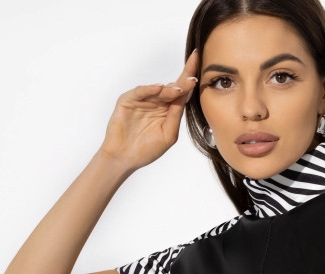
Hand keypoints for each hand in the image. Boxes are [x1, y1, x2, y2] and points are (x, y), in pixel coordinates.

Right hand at [99, 49, 199, 171]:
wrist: (125, 157)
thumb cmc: (147, 149)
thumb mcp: (168, 134)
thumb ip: (175, 116)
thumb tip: (183, 96)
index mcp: (169, 111)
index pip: (182, 93)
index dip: (190, 80)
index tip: (200, 64)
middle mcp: (158, 102)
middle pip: (173, 87)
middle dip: (184, 79)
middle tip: (193, 73)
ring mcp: (143, 100)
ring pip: (159, 90)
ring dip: (168, 89)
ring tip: (177, 90)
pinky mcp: (129, 100)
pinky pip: (141, 92)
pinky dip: (149, 89)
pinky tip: (158, 89)